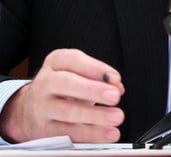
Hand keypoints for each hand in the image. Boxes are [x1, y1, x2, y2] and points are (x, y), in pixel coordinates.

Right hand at [0, 49, 123, 142]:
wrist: (30, 108)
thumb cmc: (63, 85)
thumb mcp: (78, 71)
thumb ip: (99, 75)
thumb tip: (117, 87)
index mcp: (56, 62)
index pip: (74, 61)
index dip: (96, 69)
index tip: (116, 79)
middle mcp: (46, 82)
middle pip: (66, 84)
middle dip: (92, 90)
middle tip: (114, 96)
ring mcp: (42, 106)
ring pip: (67, 111)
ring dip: (94, 116)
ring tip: (116, 117)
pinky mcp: (45, 128)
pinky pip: (67, 133)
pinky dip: (90, 134)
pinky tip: (107, 133)